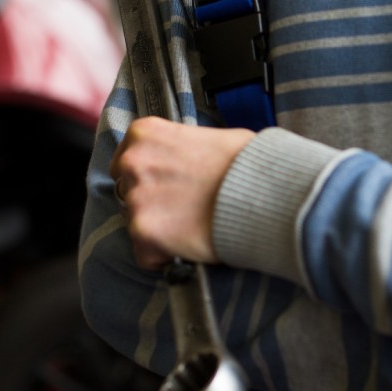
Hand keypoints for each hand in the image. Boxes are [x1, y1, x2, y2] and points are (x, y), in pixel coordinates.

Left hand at [110, 117, 254, 269]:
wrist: (264, 192)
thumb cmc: (247, 163)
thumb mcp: (210, 136)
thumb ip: (183, 147)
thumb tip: (185, 160)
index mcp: (144, 133)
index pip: (127, 160)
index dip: (150, 178)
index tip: (170, 187)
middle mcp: (132, 162)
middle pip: (127, 192)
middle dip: (151, 204)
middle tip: (183, 210)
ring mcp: (135, 198)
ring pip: (136, 223)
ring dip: (159, 230)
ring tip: (192, 229)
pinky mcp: (144, 232)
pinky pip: (145, 255)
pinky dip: (164, 257)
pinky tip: (189, 246)